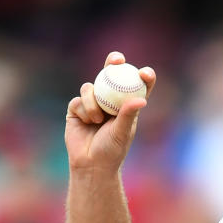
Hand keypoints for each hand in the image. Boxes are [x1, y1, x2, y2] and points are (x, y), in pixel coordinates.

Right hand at [65, 51, 156, 172]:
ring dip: (93, 101)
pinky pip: (78, 100)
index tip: (145, 73)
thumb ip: (129, 115)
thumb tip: (142, 100)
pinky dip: (84, 110)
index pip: (137, 86)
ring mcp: (92, 103)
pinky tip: (87, 122)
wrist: (90, 163)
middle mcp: (110, 101)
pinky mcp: (77, 108)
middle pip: (112, 76)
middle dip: (113, 62)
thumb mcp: (123, 132)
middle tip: (116, 59)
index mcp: (127, 106)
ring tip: (97, 120)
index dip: (142, 76)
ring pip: (90, 87)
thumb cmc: (112, 150)